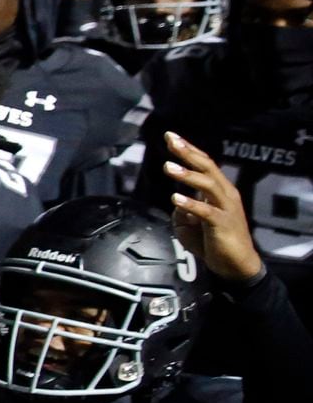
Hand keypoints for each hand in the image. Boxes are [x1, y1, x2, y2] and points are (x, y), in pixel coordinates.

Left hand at [164, 131, 264, 283]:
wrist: (234, 265)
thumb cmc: (213, 243)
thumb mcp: (190, 224)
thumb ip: (182, 211)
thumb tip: (175, 202)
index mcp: (219, 191)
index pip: (204, 164)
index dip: (189, 150)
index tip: (171, 137)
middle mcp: (225, 195)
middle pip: (207, 167)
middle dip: (188, 153)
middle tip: (171, 140)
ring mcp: (226, 208)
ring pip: (209, 185)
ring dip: (187, 174)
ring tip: (168, 166)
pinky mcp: (223, 224)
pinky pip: (206, 211)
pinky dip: (191, 203)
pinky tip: (175, 198)